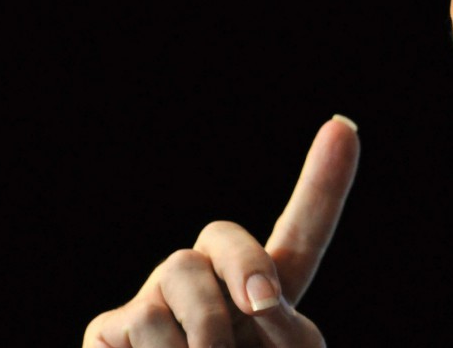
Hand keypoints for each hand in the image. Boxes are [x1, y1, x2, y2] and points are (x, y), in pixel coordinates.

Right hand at [83, 115, 359, 347]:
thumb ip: (291, 338)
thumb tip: (265, 299)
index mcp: (266, 303)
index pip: (300, 235)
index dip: (324, 183)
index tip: (345, 127)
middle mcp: (209, 291)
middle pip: (219, 237)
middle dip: (243, 262)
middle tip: (261, 306)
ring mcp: (156, 307)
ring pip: (177, 279)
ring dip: (202, 338)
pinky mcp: (108, 334)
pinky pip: (134, 324)